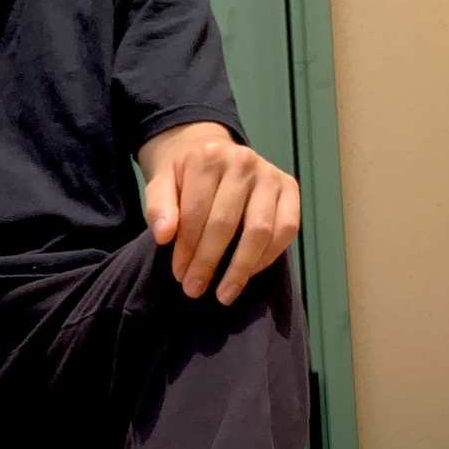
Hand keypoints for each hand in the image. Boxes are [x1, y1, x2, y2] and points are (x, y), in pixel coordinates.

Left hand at [141, 126, 300, 304]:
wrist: (211, 153)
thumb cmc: (184, 177)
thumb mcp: (161, 185)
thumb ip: (158, 208)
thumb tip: (164, 236)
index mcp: (208, 157)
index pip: (196, 212)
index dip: (186, 248)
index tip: (179, 275)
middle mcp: (243, 161)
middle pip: (225, 223)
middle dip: (208, 262)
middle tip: (195, 290)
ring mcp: (269, 174)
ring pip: (259, 230)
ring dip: (241, 268)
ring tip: (224, 294)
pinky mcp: (289, 188)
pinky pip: (286, 229)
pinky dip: (267, 257)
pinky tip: (248, 274)